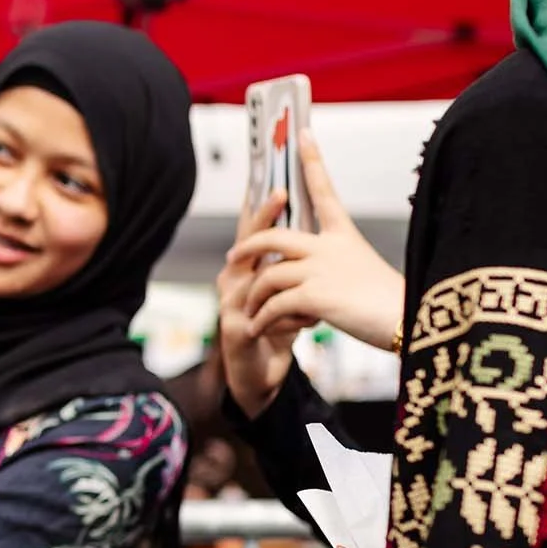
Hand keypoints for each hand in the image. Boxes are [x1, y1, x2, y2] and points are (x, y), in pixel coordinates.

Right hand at [217, 190, 304, 419]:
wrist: (261, 375)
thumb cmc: (276, 328)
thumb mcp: (288, 292)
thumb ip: (293, 265)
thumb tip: (315, 228)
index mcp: (247, 269)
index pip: (255, 229)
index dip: (261, 203)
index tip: (273, 173)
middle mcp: (233, 281)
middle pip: (248, 242)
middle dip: (263, 216)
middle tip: (279, 192)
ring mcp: (231, 305)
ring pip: (259, 279)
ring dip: (286, 277)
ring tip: (308, 274)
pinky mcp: (238, 331)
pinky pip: (268, 316)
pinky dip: (292, 318)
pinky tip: (311, 319)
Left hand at [221, 135, 406, 391]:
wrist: (407, 323)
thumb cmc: (390, 304)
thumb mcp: (362, 271)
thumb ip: (333, 266)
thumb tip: (308, 276)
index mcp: (344, 236)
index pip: (324, 191)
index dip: (313, 161)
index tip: (303, 134)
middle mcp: (329, 246)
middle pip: (272, 236)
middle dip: (248, 246)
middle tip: (233, 258)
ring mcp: (321, 269)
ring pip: (267, 276)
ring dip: (253, 297)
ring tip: (249, 313)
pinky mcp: (315, 295)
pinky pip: (274, 305)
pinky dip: (261, 319)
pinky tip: (257, 329)